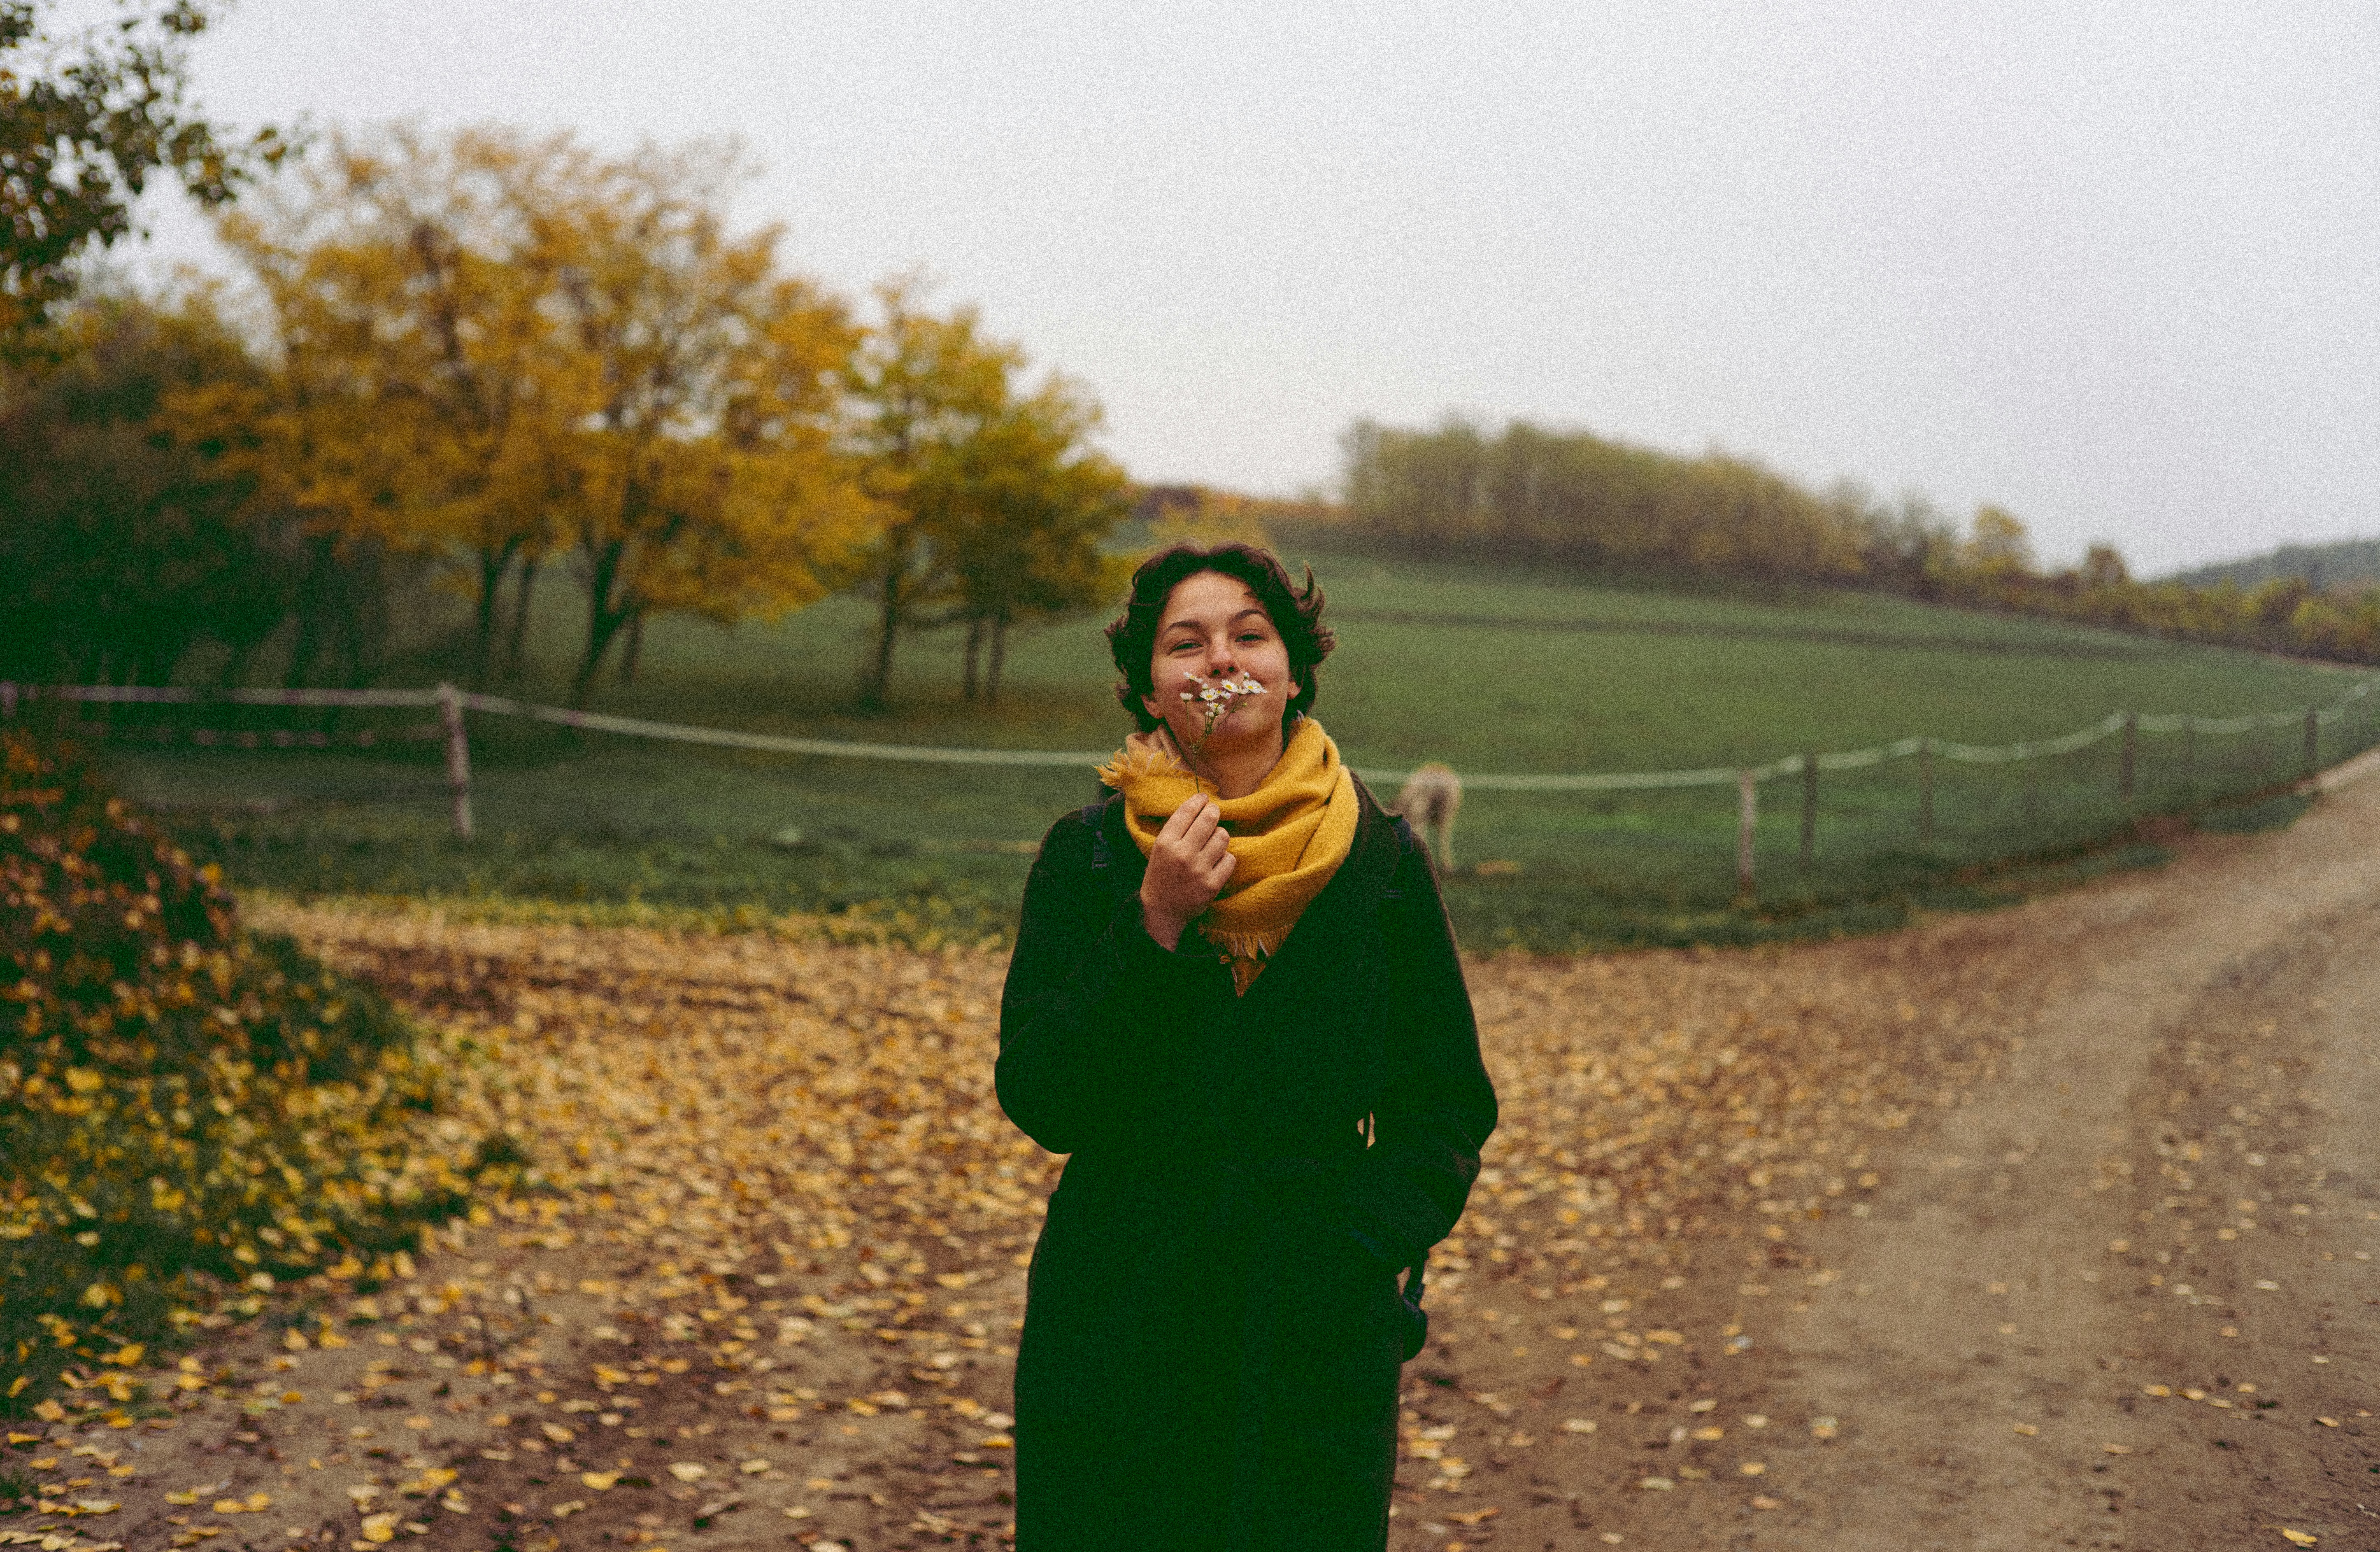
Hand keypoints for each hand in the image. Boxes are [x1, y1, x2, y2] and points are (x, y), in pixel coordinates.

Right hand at [1138, 794, 1235, 949]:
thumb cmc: (1162, 874)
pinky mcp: (1212, 884)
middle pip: (1209, 820)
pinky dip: (1225, 858)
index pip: (1187, 812)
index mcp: (1165, 843)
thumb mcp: (1160, 848)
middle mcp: (1182, 854)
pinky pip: (1230, 858)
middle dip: (1213, 812)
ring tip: (1213, 842)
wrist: (1163, 911)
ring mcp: (1198, 870)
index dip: (1199, 800)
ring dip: (1219, 836)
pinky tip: (1216, 861)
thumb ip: (1177, 828)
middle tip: (1213, 813)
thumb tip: (1201, 803)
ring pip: (1223, 837)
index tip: (1204, 798)